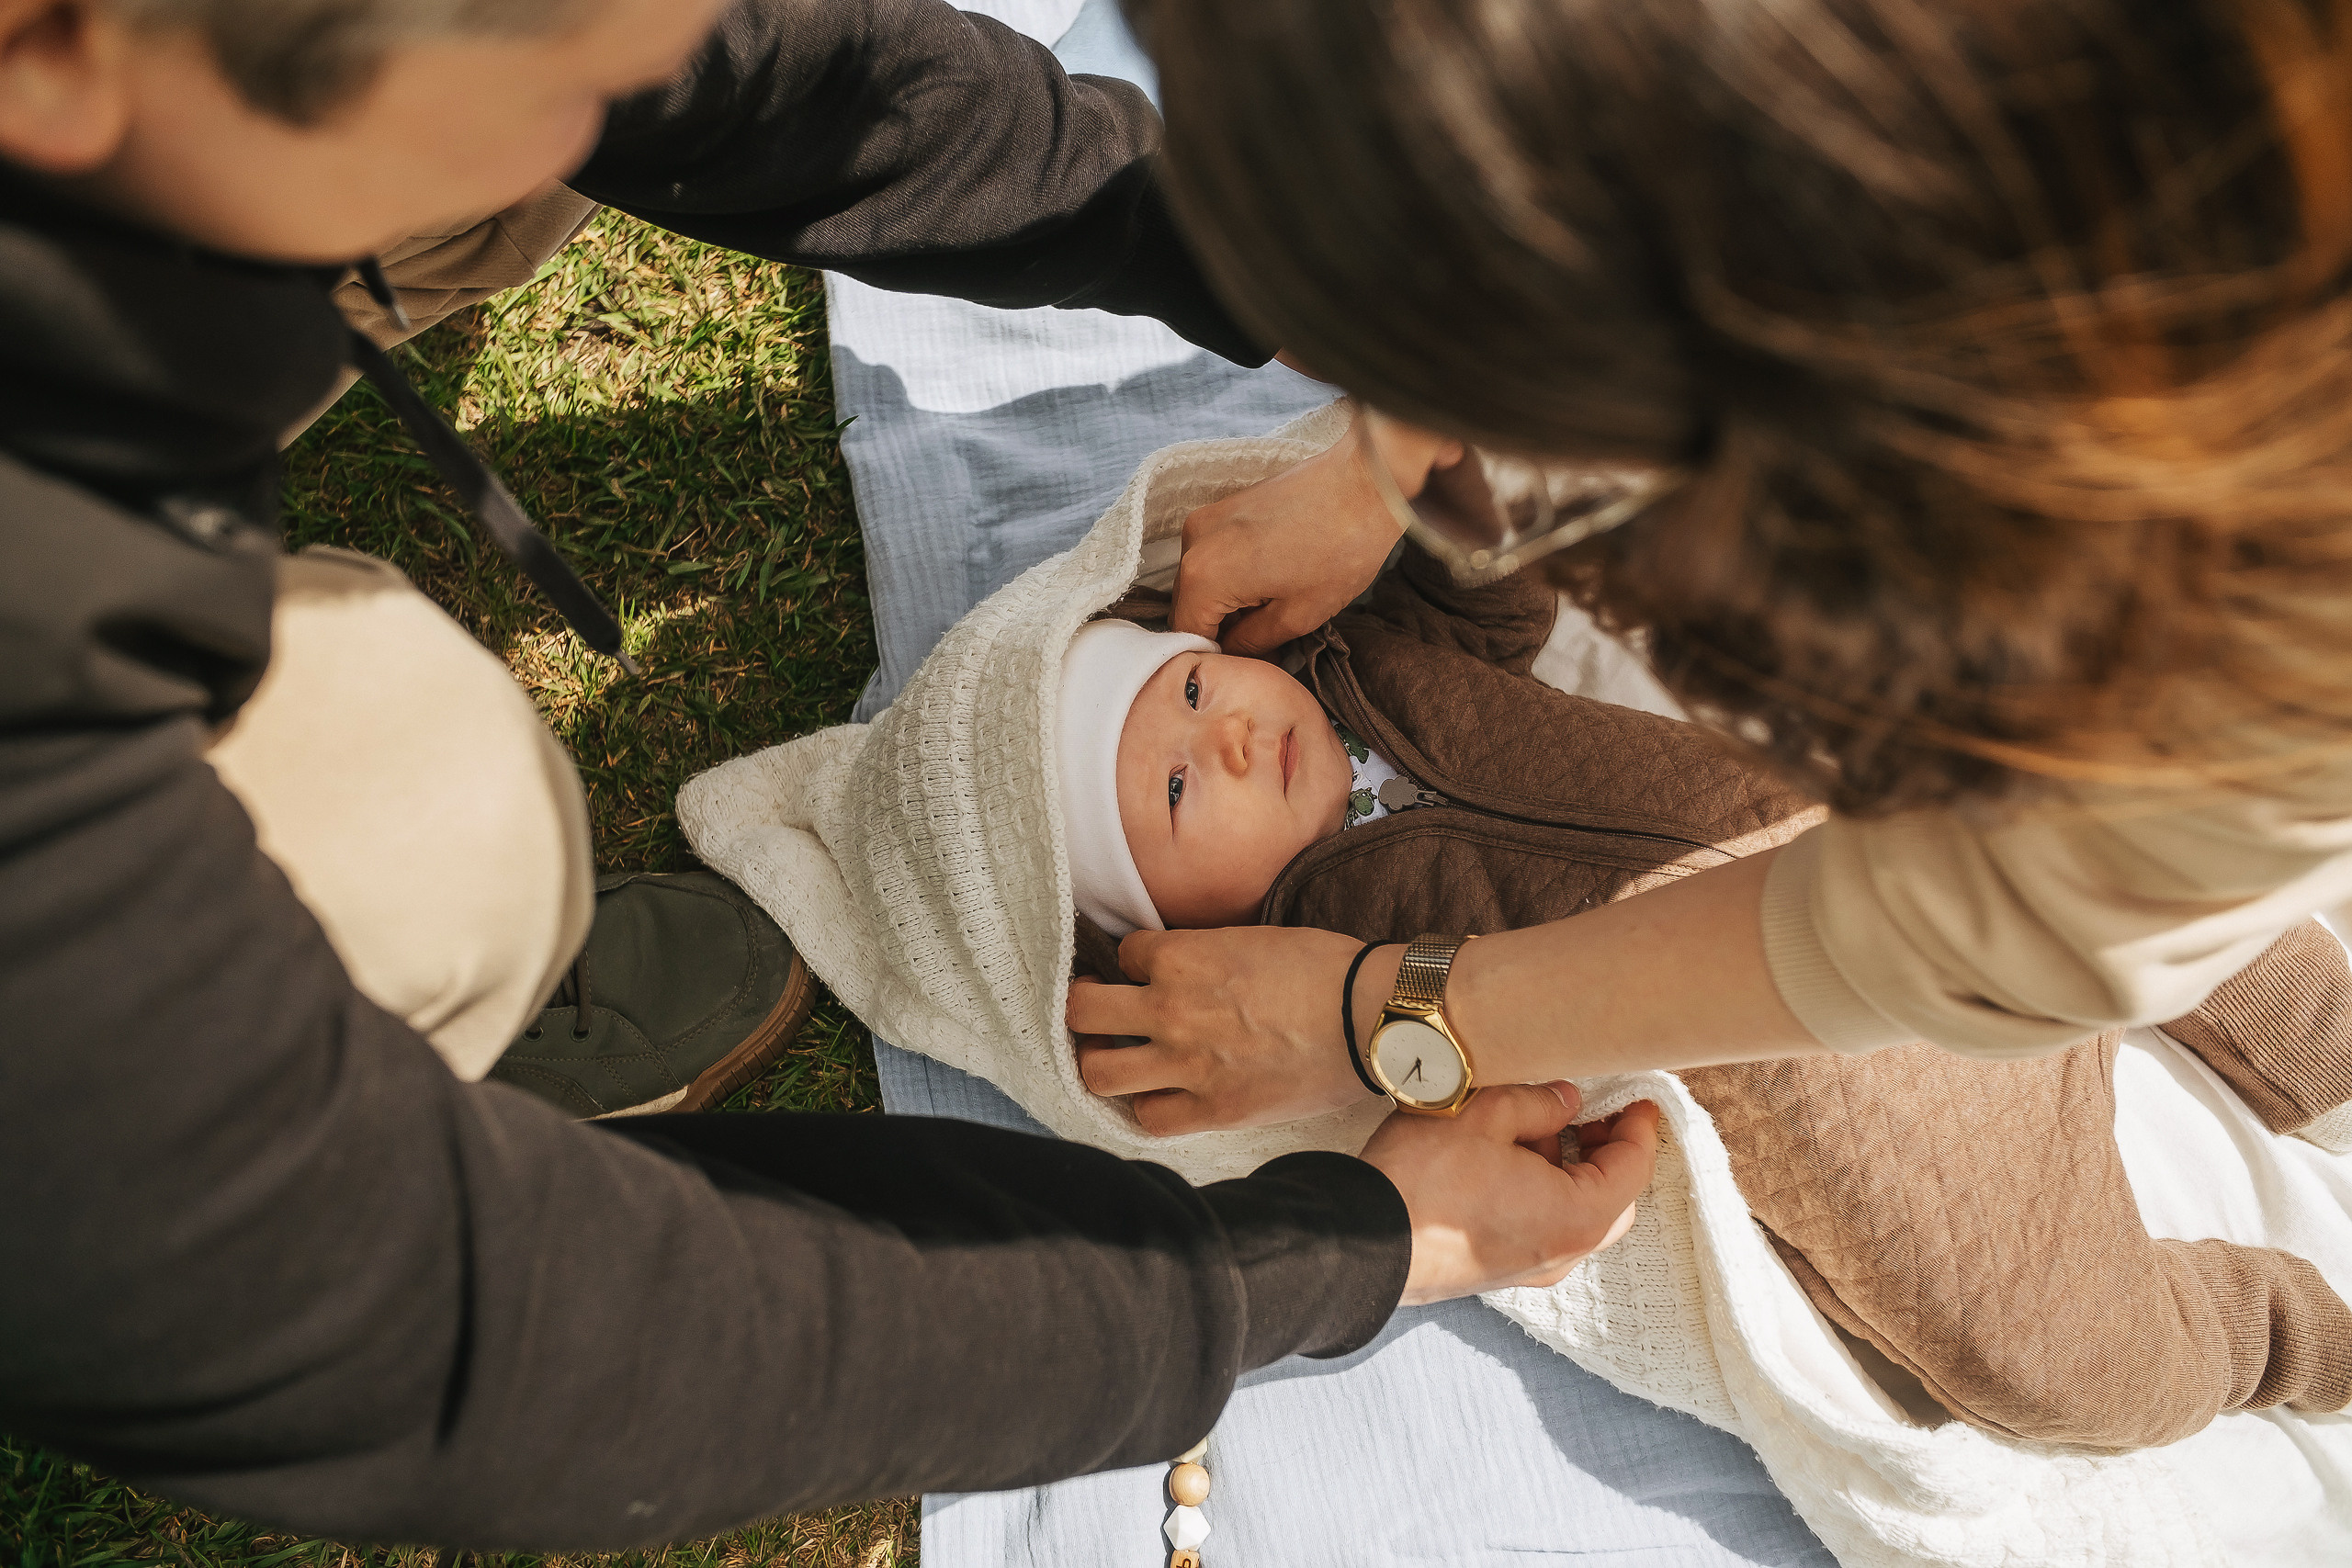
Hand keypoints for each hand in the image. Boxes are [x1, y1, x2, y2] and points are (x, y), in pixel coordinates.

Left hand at [1068, 926, 1393, 1133]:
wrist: (1372, 1017)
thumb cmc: (1327, 968)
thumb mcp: (1252, 938)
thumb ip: (1204, 954)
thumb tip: (1180, 967)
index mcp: (1183, 956)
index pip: (1123, 953)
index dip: (1134, 961)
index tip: (1144, 971)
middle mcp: (1171, 1009)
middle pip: (1082, 1010)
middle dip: (1083, 1006)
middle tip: (1099, 1011)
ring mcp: (1187, 1064)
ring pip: (1098, 1070)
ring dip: (1100, 1060)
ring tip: (1115, 1057)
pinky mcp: (1213, 1110)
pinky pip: (1148, 1119)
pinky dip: (1147, 1107)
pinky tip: (1158, 1095)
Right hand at [1169, 416, 1461, 655]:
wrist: (1366, 481)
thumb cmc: (1340, 549)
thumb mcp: (1297, 616)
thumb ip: (1252, 644)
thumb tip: (1234, 654)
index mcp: (1203, 575)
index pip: (1186, 634)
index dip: (1214, 657)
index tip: (1245, 664)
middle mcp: (1191, 543)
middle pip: (1188, 606)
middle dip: (1219, 628)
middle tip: (1262, 643)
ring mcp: (1204, 518)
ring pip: (1199, 581)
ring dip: (1226, 601)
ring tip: (1270, 607)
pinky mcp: (1222, 506)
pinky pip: (1211, 555)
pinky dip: (1230, 575)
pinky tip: (1269, 579)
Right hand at [1361, 1085, 1658, 1304]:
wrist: (1362, 1242)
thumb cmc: (1426, 1179)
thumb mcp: (1484, 1114)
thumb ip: (1537, 1102)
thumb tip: (1566, 1101)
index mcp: (1577, 1216)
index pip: (1633, 1167)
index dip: (1639, 1126)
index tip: (1637, 1097)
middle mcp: (1563, 1251)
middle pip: (1612, 1199)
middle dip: (1607, 1152)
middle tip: (1593, 1110)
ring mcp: (1531, 1267)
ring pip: (1574, 1215)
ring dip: (1570, 1170)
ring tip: (1538, 1125)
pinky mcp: (1498, 1270)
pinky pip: (1542, 1228)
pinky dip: (1543, 1193)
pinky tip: (1508, 1158)